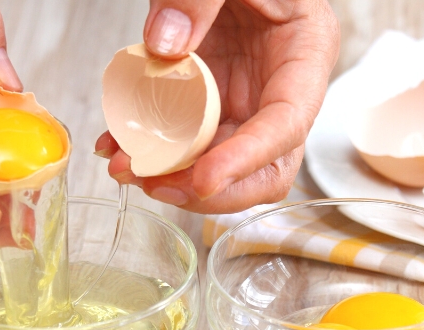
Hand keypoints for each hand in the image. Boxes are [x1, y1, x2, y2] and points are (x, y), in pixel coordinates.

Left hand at [96, 0, 338, 212]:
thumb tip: (164, 48)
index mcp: (305, 52)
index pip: (286, 124)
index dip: (246, 160)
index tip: (202, 180)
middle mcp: (279, 87)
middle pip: (263, 165)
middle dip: (211, 187)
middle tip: (154, 183)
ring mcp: (244, 96)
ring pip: (219, 160)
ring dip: (173, 175)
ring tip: (123, 165)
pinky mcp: (211, 96)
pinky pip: (187, 137)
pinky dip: (153, 148)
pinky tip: (117, 144)